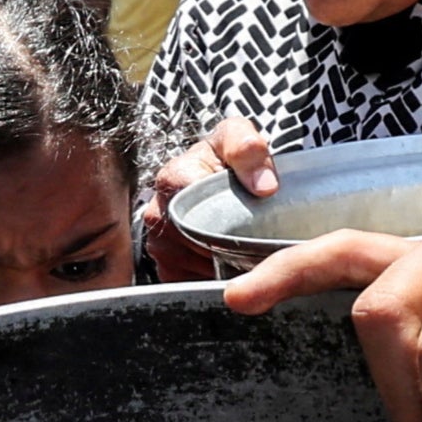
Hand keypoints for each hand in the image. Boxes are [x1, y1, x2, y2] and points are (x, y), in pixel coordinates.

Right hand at [141, 115, 283, 278]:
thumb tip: (264, 185)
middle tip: (259, 241)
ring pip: (198, 268)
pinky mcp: (167, 270)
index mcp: (172, 179)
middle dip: (232, 246)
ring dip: (226, 264)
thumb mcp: (237, 137)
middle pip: (201, 245)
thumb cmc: (225, 158)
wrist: (217, 177)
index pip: (199, 212)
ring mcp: (160, 245)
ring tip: (246, 250)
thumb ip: (248, 148)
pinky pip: (195, 283)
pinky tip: (231, 262)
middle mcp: (158, 214)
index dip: (230, 222)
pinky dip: (217, 278)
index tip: (255, 222)